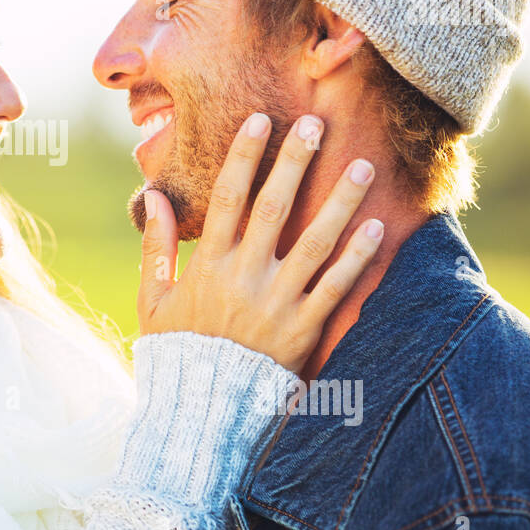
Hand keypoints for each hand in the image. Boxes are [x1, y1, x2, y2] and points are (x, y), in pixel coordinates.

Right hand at [137, 112, 383, 373]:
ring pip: (314, 242)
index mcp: (207, 265)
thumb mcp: (153, 300)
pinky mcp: (303, 329)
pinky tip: (376, 226)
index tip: (260, 120)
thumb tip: (153, 197)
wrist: (203, 409)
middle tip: (314, 123)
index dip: (244, 156)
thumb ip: (155, 247)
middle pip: (273, 208)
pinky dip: (356, 257)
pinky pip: (335, 287)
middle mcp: (244, 277)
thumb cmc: (176, 352)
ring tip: (362, 165)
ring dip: (339, 201)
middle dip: (294, 162)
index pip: (228, 198)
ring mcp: (277, 302)